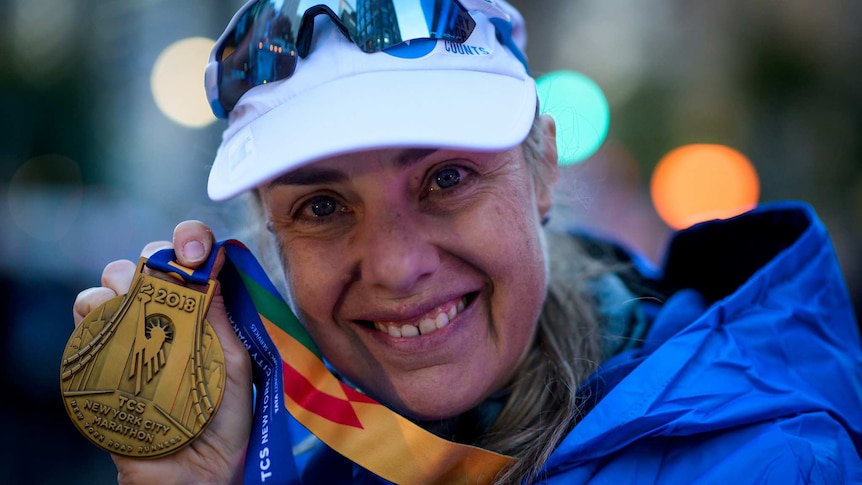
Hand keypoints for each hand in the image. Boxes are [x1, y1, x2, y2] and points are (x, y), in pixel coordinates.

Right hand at [73, 221, 252, 484]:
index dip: (189, 241)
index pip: (188, 263)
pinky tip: (111, 325)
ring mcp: (125, 341)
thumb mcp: (236, 366)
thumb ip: (223, 321)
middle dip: (151, 257)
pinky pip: (84, 328)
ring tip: (137, 301)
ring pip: (105, 289)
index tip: (197, 248)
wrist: (202, 474)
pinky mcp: (98, 366)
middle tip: (168, 276)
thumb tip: (212, 270)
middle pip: (141, 265)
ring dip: (119, 284)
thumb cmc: (225, 421)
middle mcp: (158, 320)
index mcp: (197, 314)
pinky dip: (93, 316)